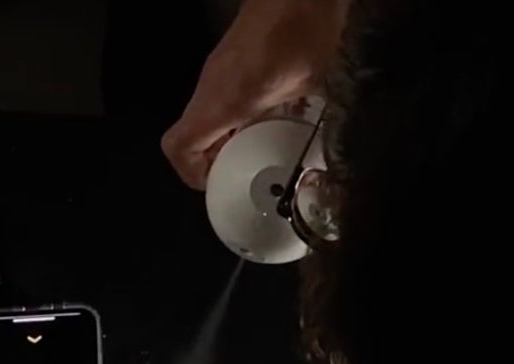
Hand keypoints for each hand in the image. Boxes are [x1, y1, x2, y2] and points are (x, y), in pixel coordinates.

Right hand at [160, 0, 347, 188]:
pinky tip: (275, 112)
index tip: (219, 182)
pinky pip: (220, 96)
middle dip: (213, 158)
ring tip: (263, 143)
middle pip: (190, 134)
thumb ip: (317, 121)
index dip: (192, 173)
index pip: (179, 146)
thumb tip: (334, 151)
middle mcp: (212, 86)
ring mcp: (218, 69)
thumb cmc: (306, 31)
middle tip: (246, 169)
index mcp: (225, 100)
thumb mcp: (318, 84)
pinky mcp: (230, 58)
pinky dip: (237, 113)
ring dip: (226, 135)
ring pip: (206, 115)